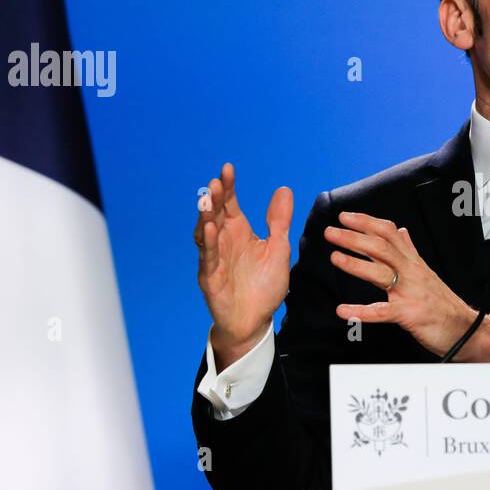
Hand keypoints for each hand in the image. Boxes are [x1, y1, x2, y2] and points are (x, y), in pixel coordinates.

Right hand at [195, 162, 292, 370]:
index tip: (227, 168)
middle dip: (215, 198)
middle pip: (216, 214)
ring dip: (206, 217)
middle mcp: (224, 242)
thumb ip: (279, 221)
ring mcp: (214, 259)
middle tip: (216, 181)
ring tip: (207, 200)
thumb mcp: (278, 248)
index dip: (229, 187)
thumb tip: (284, 189)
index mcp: (239, 233)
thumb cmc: (265, 285)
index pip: (231, 205)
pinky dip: (208, 243)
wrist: (256, 320)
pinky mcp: (210, 277)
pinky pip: (208, 258)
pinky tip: (210, 229)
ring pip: (206, 233)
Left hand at [325, 211, 489, 361]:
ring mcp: (410, 292)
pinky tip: (342, 310)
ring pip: (381, 272)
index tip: (345, 216)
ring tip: (334, 257)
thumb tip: (402, 232)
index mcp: (413, 262)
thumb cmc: (443, 303)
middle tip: (331, 232)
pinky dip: (361, 312)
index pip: (388, 233)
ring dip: (355, 264)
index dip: (366, 223)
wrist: (466, 329)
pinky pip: (382, 312)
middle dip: (354, 237)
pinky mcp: (409, 314)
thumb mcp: (426, 272)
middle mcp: (411, 272)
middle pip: (381, 247)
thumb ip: (410, 251)